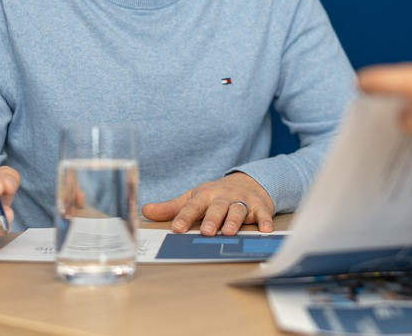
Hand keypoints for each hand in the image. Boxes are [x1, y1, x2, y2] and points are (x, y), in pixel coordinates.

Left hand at [142, 172, 274, 235]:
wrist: (248, 180)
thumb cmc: (217, 194)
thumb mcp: (194, 197)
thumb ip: (172, 208)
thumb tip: (145, 211)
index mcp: (205, 196)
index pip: (192, 206)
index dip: (184, 217)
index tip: (176, 229)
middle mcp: (224, 197)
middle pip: (217, 208)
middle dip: (212, 219)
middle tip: (206, 231)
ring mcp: (242, 201)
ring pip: (238, 210)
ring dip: (234, 220)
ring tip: (230, 232)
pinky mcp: (260, 206)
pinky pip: (263, 213)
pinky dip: (265, 220)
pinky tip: (265, 229)